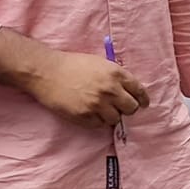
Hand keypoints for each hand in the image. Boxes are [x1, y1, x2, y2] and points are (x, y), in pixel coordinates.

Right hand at [27, 49, 147, 128]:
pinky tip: (89, 112)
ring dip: (111, 115)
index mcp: (116, 74)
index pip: (140, 91)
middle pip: (132, 108)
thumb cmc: (73, 64)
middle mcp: (110, 90)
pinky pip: (99, 125)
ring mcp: (97, 104)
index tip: (143, 104)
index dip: (142, 99)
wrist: (46, 71)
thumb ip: (117, 77)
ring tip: (100, 108)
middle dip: (127, 108)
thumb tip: (130, 91)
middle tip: (119, 107)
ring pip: (116, 119)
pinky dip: (96, 120)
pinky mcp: (84, 115)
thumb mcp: (100, 63)